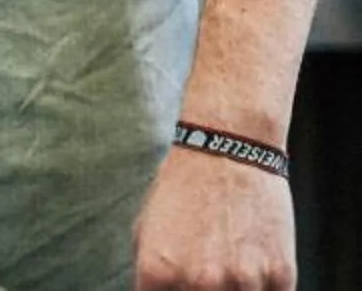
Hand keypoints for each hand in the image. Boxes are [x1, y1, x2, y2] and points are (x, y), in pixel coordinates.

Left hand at [135, 146, 295, 288]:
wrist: (228, 152)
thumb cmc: (183, 188)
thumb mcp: (147, 230)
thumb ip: (153, 275)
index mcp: (158, 272)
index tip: (179, 283)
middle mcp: (200, 282)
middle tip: (207, 271)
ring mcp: (243, 282)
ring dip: (236, 289)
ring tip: (230, 262)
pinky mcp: (280, 276)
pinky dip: (263, 288)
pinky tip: (254, 266)